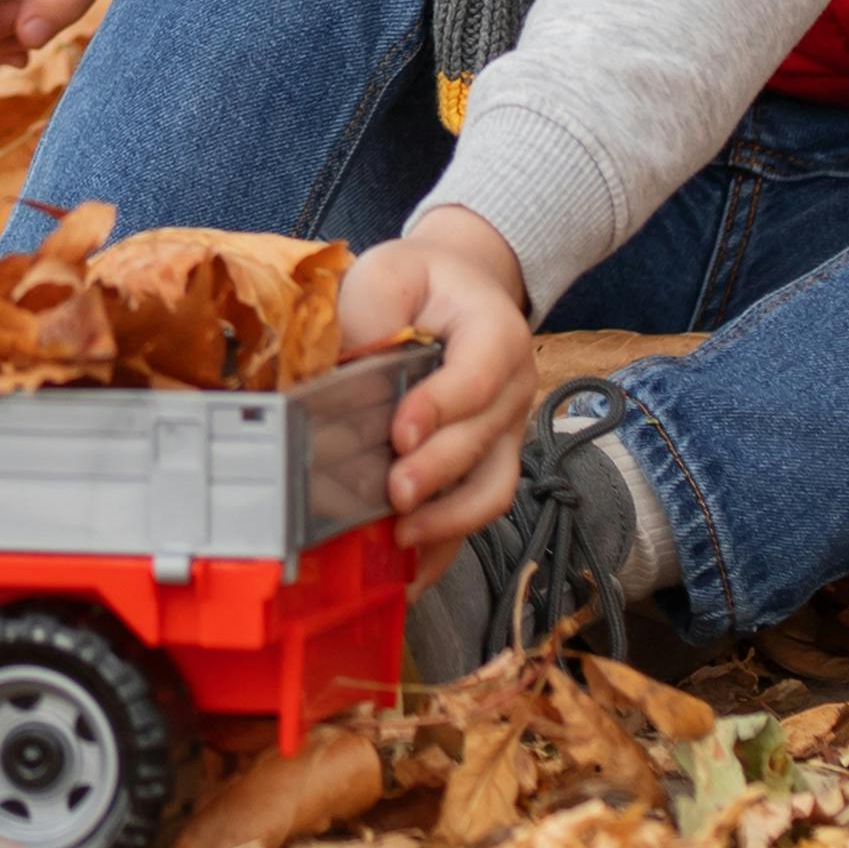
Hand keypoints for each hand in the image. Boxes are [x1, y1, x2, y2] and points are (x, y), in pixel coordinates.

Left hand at [344, 206, 535, 561]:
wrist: (456, 288)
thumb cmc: (420, 283)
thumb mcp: (391, 272)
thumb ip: (370, 314)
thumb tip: (335, 373)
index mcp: (497, 334)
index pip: (478, 377)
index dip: (441, 408)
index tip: (400, 432)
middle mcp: (513, 391)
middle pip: (484, 441)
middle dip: (437, 473)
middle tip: (393, 494)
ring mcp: (504, 434)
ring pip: (491, 489)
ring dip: (447, 521)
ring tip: (400, 540)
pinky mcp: (486, 465)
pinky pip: (474, 512)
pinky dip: (444, 546)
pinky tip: (408, 575)